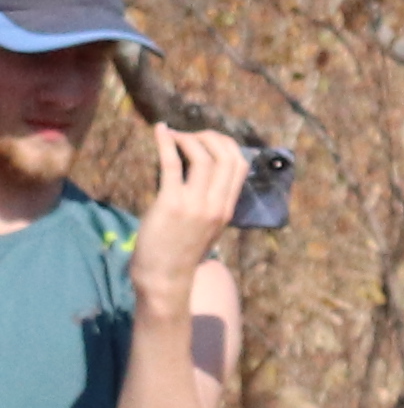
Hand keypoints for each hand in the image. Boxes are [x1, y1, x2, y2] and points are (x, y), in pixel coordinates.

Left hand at [135, 126, 251, 263]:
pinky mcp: (172, 204)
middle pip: (226, 157)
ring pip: (203, 158)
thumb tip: (197, 174)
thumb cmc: (180, 251)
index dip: (225, 145)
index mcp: (227, 209)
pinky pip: (172, 165)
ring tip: (173, 136)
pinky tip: (159, 131)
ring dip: (187, 138)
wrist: (165, 276)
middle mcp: (216, 205)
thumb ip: (208, 202)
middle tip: (189, 134)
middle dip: (208, 137)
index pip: (240, 166)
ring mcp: (196, 205)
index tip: (206, 140)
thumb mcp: (205, 226)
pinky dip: (165, 142)